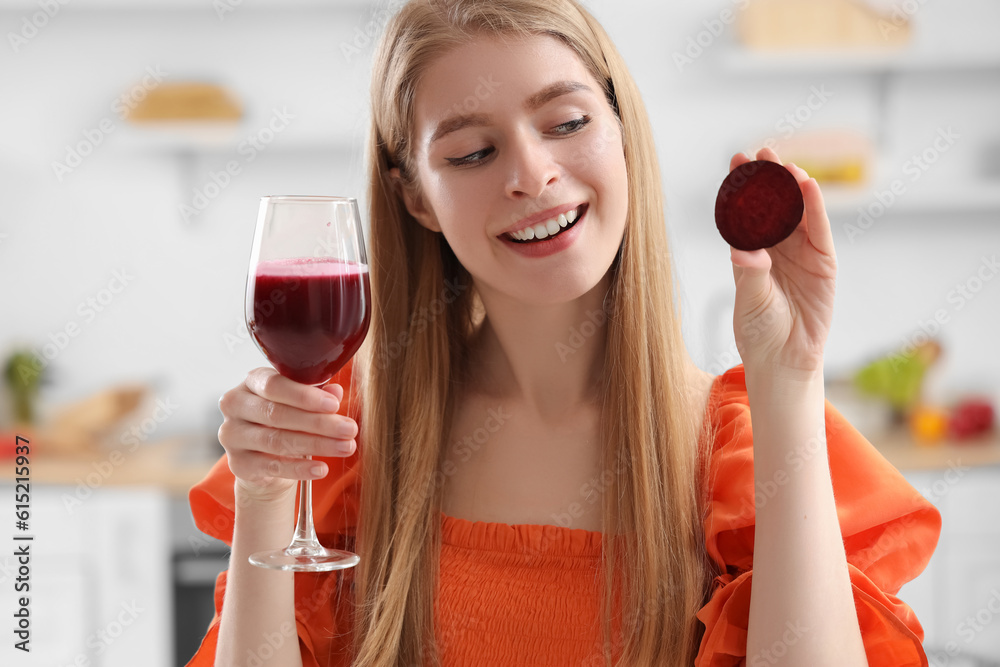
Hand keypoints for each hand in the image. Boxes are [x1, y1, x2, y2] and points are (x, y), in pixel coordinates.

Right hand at [217, 368, 357, 500]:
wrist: (262, 456)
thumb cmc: (285, 418)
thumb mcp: (300, 402)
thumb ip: (316, 394)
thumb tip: (336, 392)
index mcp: (251, 381)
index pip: (274, 385)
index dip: (304, 396)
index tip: (334, 405)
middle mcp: (235, 405)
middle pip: (278, 414)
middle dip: (319, 422)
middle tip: (349, 429)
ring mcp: (232, 435)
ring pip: (277, 440)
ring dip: (317, 444)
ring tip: (346, 447)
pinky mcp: (238, 464)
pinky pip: (273, 467)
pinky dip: (300, 469)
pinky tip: (322, 468)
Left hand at [727, 147, 836, 376]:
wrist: (784, 360)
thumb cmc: (759, 332)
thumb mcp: (749, 301)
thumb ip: (750, 274)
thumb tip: (745, 250)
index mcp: (751, 253)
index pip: (746, 214)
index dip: (742, 188)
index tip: (735, 162)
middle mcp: (776, 248)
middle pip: (773, 206)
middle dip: (768, 179)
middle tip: (761, 152)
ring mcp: (801, 254)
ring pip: (798, 213)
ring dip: (792, 188)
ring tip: (785, 164)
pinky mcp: (824, 265)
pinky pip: (820, 231)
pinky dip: (816, 209)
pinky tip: (809, 187)